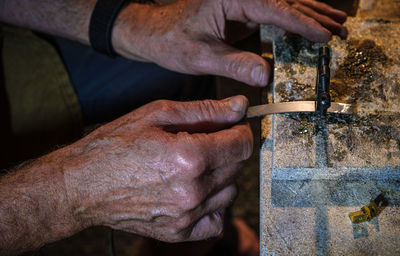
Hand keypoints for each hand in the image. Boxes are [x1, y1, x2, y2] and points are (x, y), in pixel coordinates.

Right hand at [63, 95, 252, 241]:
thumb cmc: (114, 146)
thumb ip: (204, 111)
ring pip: (230, 192)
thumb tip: (238, 106)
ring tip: (197, 165)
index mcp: (189, 157)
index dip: (241, 131)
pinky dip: (214, 205)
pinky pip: (217, 220)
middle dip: (230, 150)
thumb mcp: (157, 115)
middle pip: (238, 167)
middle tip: (208, 141)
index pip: (241, 145)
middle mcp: (192, 190)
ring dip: (222, 175)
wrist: (82, 185)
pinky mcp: (179, 232)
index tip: (232, 127)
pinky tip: (198, 191)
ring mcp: (186, 215)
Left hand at [113, 0, 346, 86]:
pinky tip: (311, 23)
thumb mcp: (201, 56)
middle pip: (286, 1)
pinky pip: (276, 13)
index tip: (324, 35)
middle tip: (342, 30)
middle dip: (315, 16)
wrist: (157, 32)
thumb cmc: (173, 40)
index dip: (302, 23)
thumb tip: (265, 76)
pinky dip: (295, 19)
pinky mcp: (243, 11)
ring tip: (337, 23)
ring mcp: (243, 1)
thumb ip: (234, 64)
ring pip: (285, 4)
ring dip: (311, 13)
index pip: (275, 8)